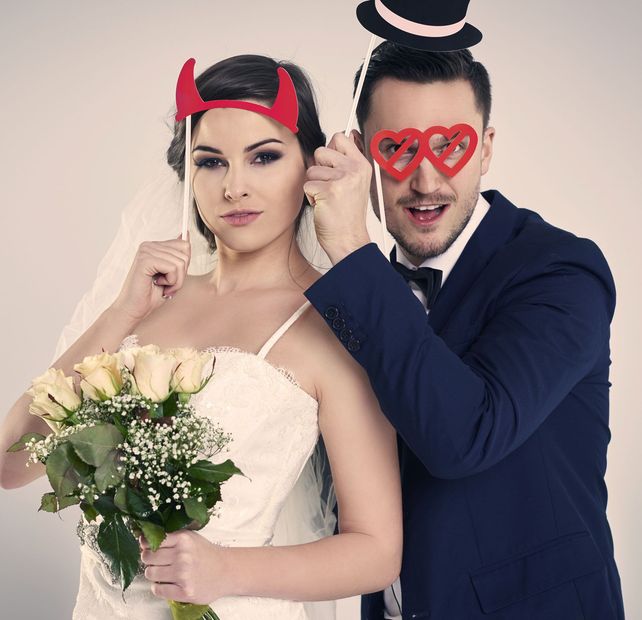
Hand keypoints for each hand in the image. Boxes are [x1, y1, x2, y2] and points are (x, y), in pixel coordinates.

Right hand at [111, 233, 190, 323]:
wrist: (133, 310)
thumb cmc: (151, 295)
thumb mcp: (172, 273)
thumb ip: (178, 255)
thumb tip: (186, 233)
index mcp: (155, 246)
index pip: (184, 245)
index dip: (183, 266)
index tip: (171, 277)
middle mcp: (149, 245)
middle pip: (185, 253)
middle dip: (181, 275)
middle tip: (166, 284)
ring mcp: (146, 251)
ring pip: (180, 262)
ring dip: (176, 281)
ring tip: (162, 286)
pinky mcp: (144, 260)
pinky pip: (173, 268)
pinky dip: (171, 281)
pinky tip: (157, 284)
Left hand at [141, 530, 229, 604]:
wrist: (226, 571)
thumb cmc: (206, 553)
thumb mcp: (190, 538)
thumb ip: (171, 537)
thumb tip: (143, 540)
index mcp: (183, 539)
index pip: (152, 541)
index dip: (146, 545)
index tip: (147, 547)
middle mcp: (182, 556)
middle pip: (148, 557)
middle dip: (149, 560)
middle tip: (156, 561)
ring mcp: (183, 575)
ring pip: (150, 574)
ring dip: (154, 574)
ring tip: (164, 573)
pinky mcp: (184, 592)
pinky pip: (158, 590)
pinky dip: (158, 588)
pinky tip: (166, 584)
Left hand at [304, 132, 371, 264]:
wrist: (348, 240)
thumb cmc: (348, 215)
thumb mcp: (354, 184)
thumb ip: (345, 163)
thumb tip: (332, 142)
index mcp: (362, 165)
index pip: (340, 137)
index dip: (330, 149)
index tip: (331, 165)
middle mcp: (354, 170)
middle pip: (321, 151)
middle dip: (318, 169)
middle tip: (329, 187)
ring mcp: (342, 179)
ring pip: (311, 170)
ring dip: (314, 185)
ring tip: (327, 199)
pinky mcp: (328, 191)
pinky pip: (307, 185)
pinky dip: (311, 197)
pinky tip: (323, 206)